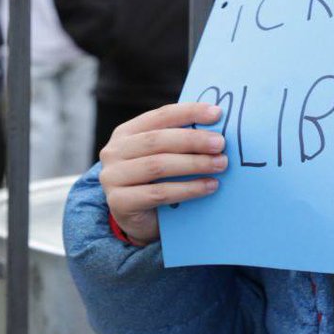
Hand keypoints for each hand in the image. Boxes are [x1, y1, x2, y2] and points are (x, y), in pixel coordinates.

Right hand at [98, 103, 227, 245]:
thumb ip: (183, 141)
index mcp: (127, 133)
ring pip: (158, 165)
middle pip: (158, 140)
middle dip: (193, 140)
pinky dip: (188, 189)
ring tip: (220, 165)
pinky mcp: (119, 202)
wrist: (141, 221)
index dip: (189, 112)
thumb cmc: (158, 181)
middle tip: (220, 144)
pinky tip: (210, 186)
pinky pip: (159, 193)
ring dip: (194, 164)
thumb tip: (218, 129)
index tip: (217, 113)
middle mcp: (114, 151)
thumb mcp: (168, 156)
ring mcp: (113, 177)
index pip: (160, 116)